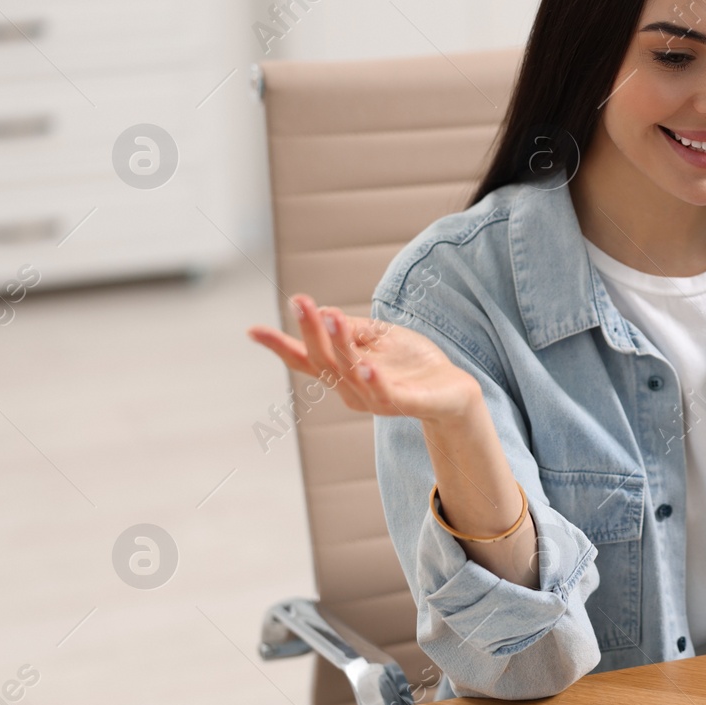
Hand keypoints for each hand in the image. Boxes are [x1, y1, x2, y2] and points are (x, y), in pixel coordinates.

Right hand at [248, 294, 482, 425]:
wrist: (453, 390)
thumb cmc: (411, 362)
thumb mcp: (379, 336)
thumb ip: (352, 329)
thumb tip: (321, 312)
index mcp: (342, 371)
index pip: (305, 359)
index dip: (280, 346)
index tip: (253, 330)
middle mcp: (351, 389)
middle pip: (323, 360)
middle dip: (310, 330)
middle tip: (298, 301)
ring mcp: (375, 399)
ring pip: (350, 372)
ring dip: (339, 345)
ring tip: (331, 317)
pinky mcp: (405, 403)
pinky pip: (385, 394)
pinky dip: (374, 381)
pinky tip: (366, 366)